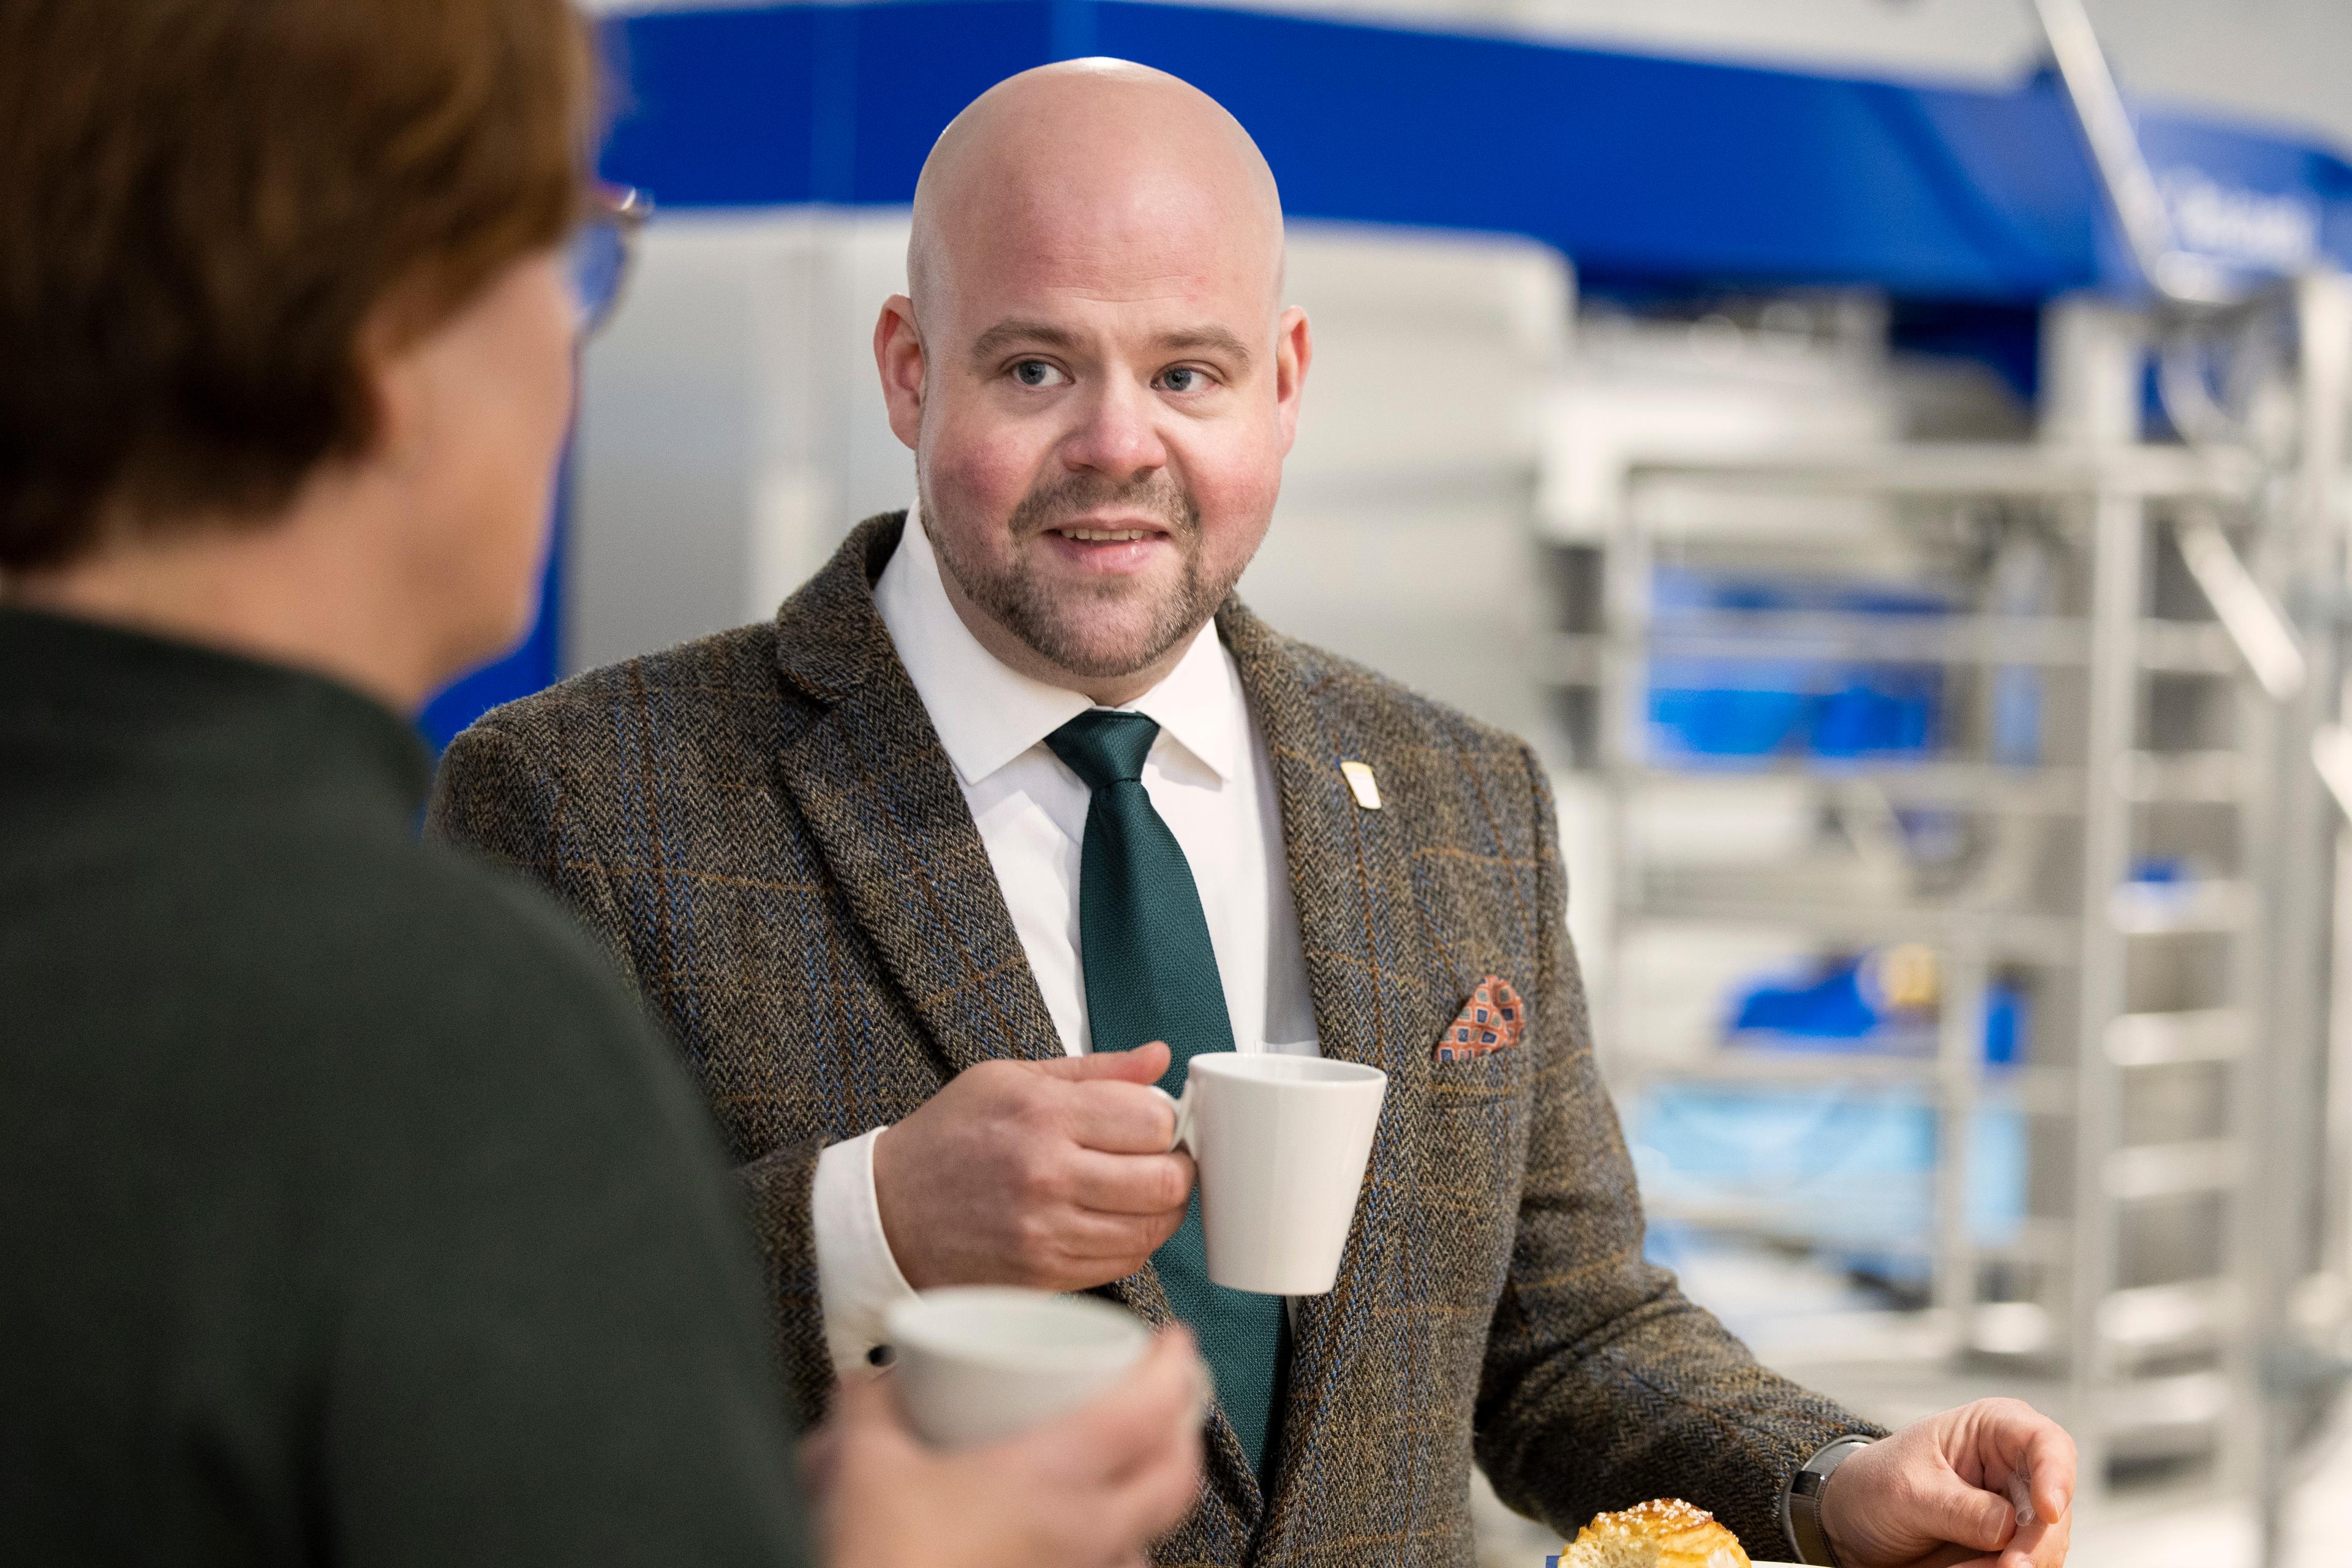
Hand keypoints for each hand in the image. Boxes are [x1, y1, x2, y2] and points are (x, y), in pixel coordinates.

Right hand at [804, 1325, 1206, 1567]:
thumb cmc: (888, 1564)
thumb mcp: (866, 1469)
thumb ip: (869, 1410)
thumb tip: (870, 1383)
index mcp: (1050, 1480)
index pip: (1146, 1413)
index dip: (1174, 1369)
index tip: (1174, 1343)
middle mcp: (1081, 1534)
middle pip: (1175, 1480)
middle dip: (1184, 1433)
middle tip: (1171, 1400)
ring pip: (1148, 1537)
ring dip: (1151, 1497)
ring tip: (1131, 1470)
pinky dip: (1112, 1547)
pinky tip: (1076, 1536)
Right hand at [872, 1042, 1193, 1290]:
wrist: (890, 1213)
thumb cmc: (950, 1138)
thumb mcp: (1010, 1079)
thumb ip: (1094, 1070)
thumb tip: (1159, 1058)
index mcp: (1042, 1114)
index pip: (1153, 1121)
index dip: (1168, 1121)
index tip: (1157, 1123)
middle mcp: (1047, 1174)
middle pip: (1165, 1181)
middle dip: (1177, 1169)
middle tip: (1163, 1161)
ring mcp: (1046, 1232)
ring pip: (1152, 1229)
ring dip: (1161, 1210)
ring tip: (1138, 1192)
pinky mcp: (1044, 1275)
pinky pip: (1123, 1263)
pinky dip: (1132, 1242)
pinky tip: (1111, 1221)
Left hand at [1818, 1399, 2075, 1567]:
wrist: (1851, 1521)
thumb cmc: (1874, 1484)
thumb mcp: (1907, 1490)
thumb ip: (1958, 1507)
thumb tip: (2008, 1526)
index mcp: (1990, 1429)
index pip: (2044, 1442)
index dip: (2056, 1475)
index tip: (2048, 1510)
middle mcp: (2012, 1468)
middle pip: (2055, 1506)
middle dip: (2036, 1543)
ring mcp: (2014, 1510)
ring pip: (2045, 1545)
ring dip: (2015, 1566)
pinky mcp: (2008, 1546)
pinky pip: (2024, 1565)